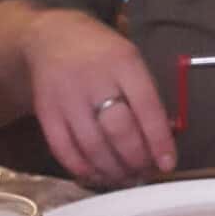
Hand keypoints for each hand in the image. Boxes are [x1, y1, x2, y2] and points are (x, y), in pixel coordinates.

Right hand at [21, 8, 176, 184]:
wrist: (50, 38)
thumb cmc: (99, 50)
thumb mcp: (128, 57)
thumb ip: (144, 92)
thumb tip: (163, 134)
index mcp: (123, 61)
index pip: (147, 105)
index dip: (158, 139)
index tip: (168, 162)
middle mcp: (95, 79)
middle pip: (119, 130)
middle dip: (136, 159)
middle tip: (145, 172)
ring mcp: (67, 98)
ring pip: (93, 146)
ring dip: (113, 170)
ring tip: (126, 177)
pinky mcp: (46, 114)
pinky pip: (65, 151)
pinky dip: (84, 169)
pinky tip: (98, 174)